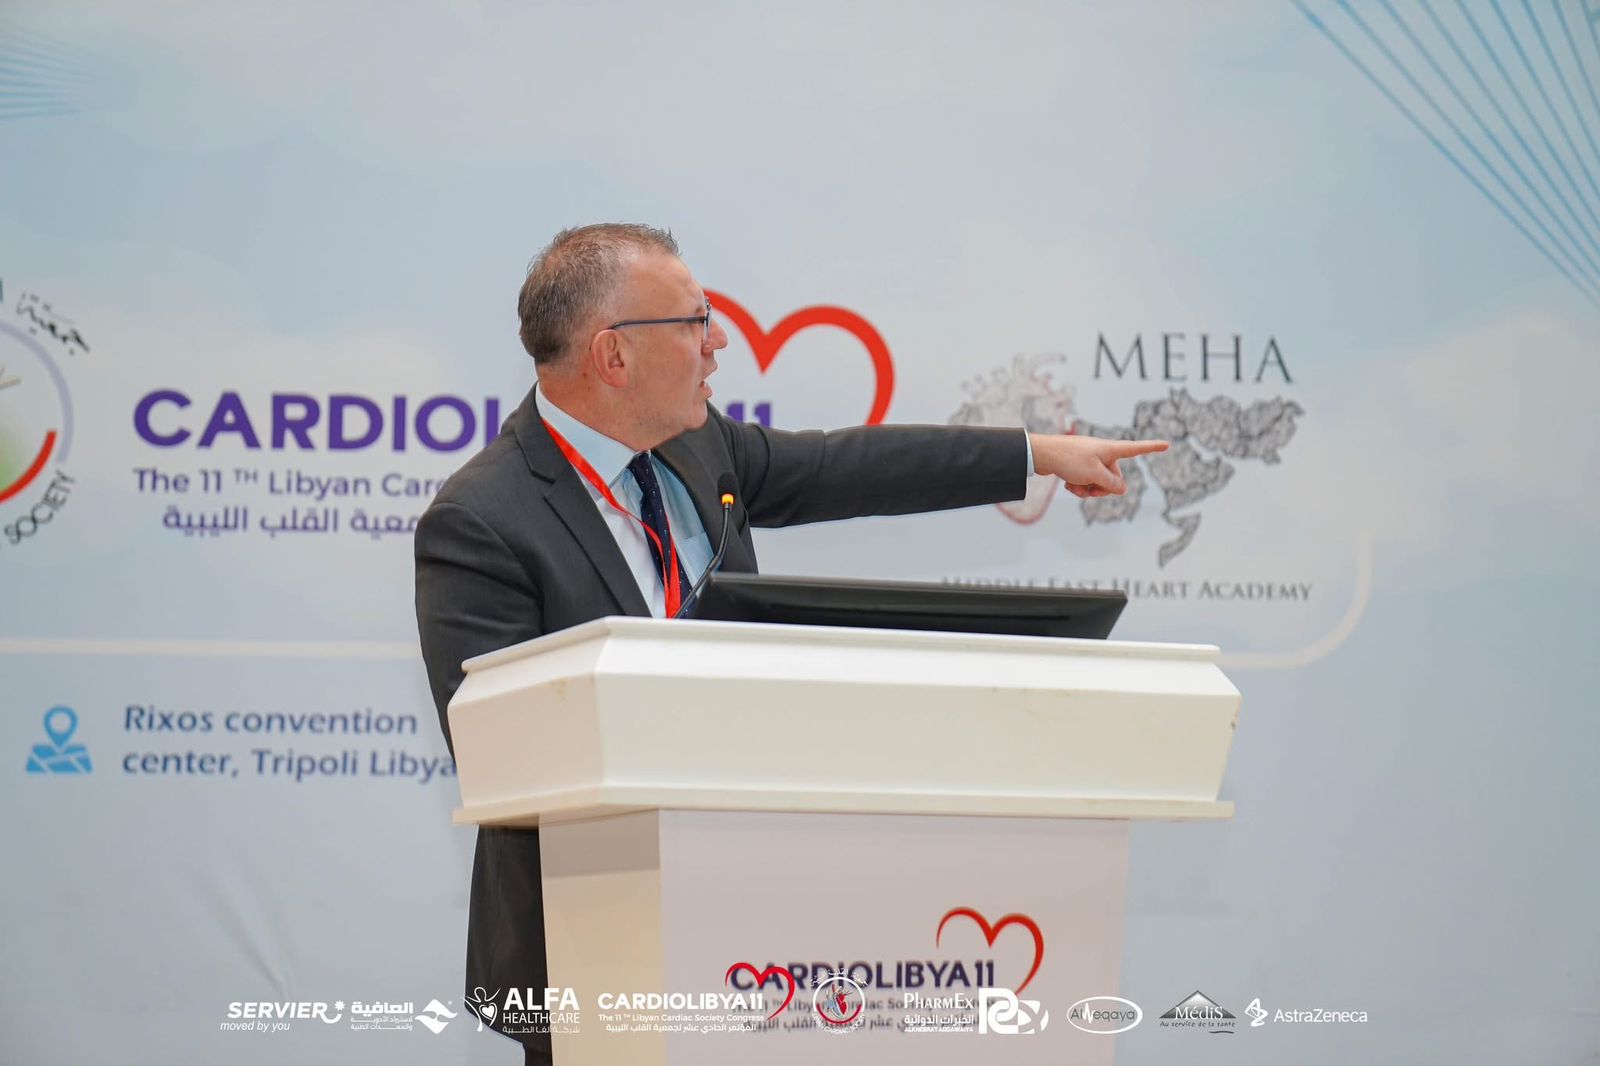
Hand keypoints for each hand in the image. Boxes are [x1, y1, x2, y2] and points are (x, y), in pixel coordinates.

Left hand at [1028, 433, 1167, 497]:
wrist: (1041, 454)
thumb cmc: (1069, 460)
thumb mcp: (1094, 475)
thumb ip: (1111, 484)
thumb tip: (1121, 490)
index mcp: (1110, 450)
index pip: (1136, 449)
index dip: (1152, 448)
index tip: (1168, 444)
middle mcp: (1103, 453)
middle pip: (1115, 477)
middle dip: (1103, 488)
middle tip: (1089, 489)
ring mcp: (1090, 459)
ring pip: (1099, 482)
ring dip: (1088, 489)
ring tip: (1075, 487)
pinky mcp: (1079, 465)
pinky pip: (1086, 481)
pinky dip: (1079, 486)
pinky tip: (1068, 486)